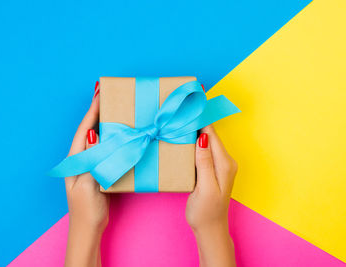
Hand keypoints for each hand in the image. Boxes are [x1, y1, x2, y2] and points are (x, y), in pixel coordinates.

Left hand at [65, 82, 108, 266]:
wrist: (88, 228)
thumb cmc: (85, 208)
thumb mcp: (87, 185)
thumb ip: (92, 161)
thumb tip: (95, 136)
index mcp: (76, 158)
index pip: (84, 128)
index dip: (92, 110)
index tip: (100, 93)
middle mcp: (83, 157)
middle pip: (91, 129)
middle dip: (100, 112)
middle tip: (111, 95)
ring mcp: (92, 163)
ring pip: (100, 138)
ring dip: (107, 123)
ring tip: (118, 108)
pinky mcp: (101, 170)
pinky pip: (109, 149)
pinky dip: (115, 138)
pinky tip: (123, 133)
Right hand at [186, 125, 236, 266]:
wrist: (209, 229)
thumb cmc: (206, 212)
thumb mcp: (205, 188)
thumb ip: (205, 163)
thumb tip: (203, 138)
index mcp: (224, 164)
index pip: (212, 135)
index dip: (200, 121)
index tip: (186, 109)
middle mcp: (225, 161)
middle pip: (210, 135)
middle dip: (196, 124)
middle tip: (178, 114)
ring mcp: (219, 165)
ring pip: (206, 142)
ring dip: (194, 132)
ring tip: (179, 122)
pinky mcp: (211, 169)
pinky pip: (203, 150)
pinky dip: (194, 143)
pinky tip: (184, 140)